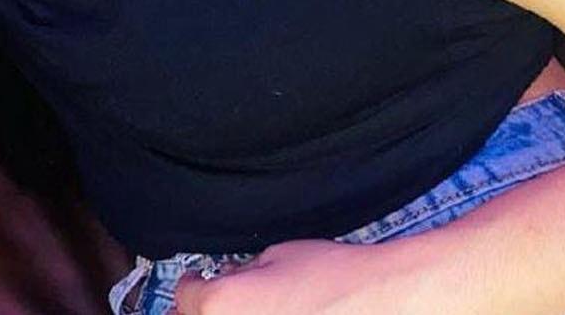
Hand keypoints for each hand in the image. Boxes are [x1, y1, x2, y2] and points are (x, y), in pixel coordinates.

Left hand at [171, 237, 399, 314]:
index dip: (194, 284)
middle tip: (223, 302)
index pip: (184, 296)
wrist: (380, 304)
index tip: (198, 283)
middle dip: (205, 311)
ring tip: (253, 312)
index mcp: (222, 304)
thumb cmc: (336, 279)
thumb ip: (244, 270)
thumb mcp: (281, 255)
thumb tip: (229, 277)